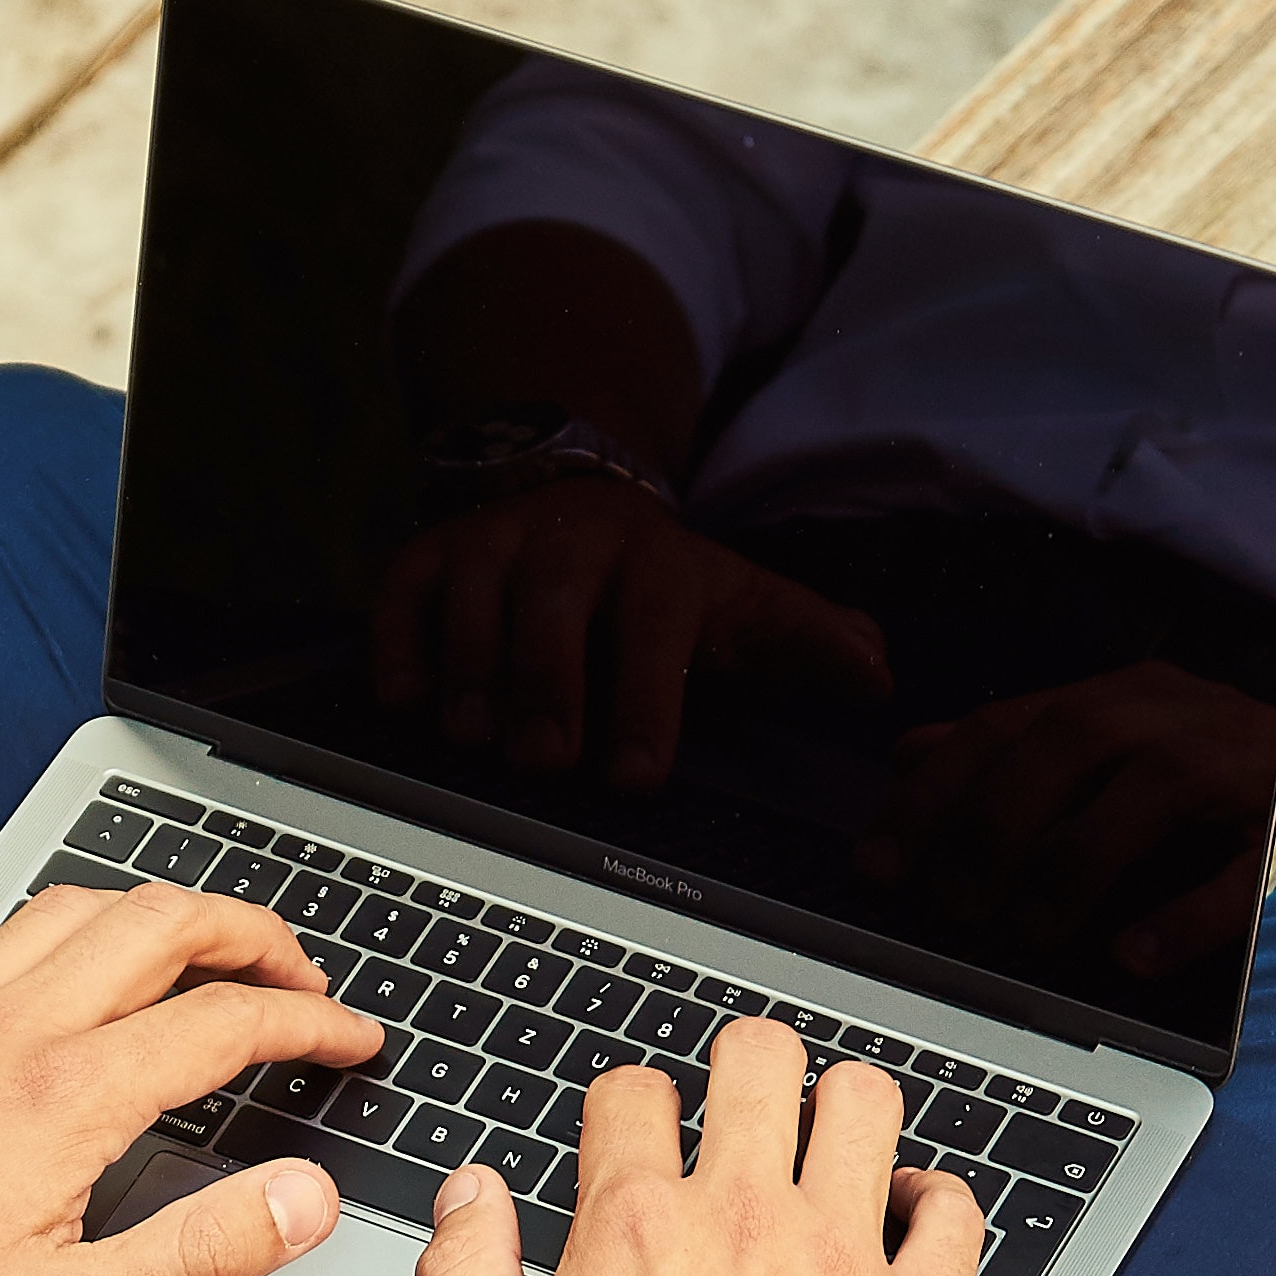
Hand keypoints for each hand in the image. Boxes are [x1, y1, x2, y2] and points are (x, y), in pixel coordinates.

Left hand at [0, 881, 386, 1275]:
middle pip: (163, 921)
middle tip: (297, 975)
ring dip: (162, 913)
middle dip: (253, 932)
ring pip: (78, 905)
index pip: (226, 1021)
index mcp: (65, 1096)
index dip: (310, 1021)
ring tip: (203, 953)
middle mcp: (7, 1025)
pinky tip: (70, 972)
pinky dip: (67, 930)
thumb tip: (299, 1200)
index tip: (349, 1039)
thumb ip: (199, 1252)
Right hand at [368, 482, 889, 787]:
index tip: (636, 779)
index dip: (648, 700)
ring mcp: (492, 543)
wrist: (572, 496)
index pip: (654, 623)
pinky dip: (398, 644)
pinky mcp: (428, 555)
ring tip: (472, 739)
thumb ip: (804, 643)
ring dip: (470, 668)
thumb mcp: (740, 605)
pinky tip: (404, 701)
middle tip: (543, 763)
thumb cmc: (661, 588)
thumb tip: (877, 675)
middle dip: (547, 683)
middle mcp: (570, 540)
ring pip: (473, 592)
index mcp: (656, 560)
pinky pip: (402, 591)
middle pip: (554, 602)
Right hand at [414, 1017, 980, 1275]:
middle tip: (749, 1099)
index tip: (642, 1134)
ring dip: (847, 1106)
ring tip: (836, 1137)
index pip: (633, 1095)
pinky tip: (913, 1215)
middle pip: (759, 1061)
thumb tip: (469, 1195)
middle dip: (747, 1064)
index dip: (630, 1104)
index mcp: (635, 1232)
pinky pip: (955, 1212)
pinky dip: (937, 1198)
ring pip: (865, 1105)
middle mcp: (743, 1224)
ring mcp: (843, 1264)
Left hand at [858, 659, 1275, 982]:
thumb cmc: (1198, 766)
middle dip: (992, 831)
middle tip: (951, 908)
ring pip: (1148, 796)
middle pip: (1066, 748)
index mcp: (1115, 696)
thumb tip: (909, 753)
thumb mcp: (1101, 743)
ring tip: (1028, 936)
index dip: (931, 797)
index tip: (877, 865)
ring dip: (1073, 870)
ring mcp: (1235, 765)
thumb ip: (1011, 748)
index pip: (1005, 727)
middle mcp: (1170, 713)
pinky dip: (1182, 919)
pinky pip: (1238, 874)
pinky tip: (1130, 957)